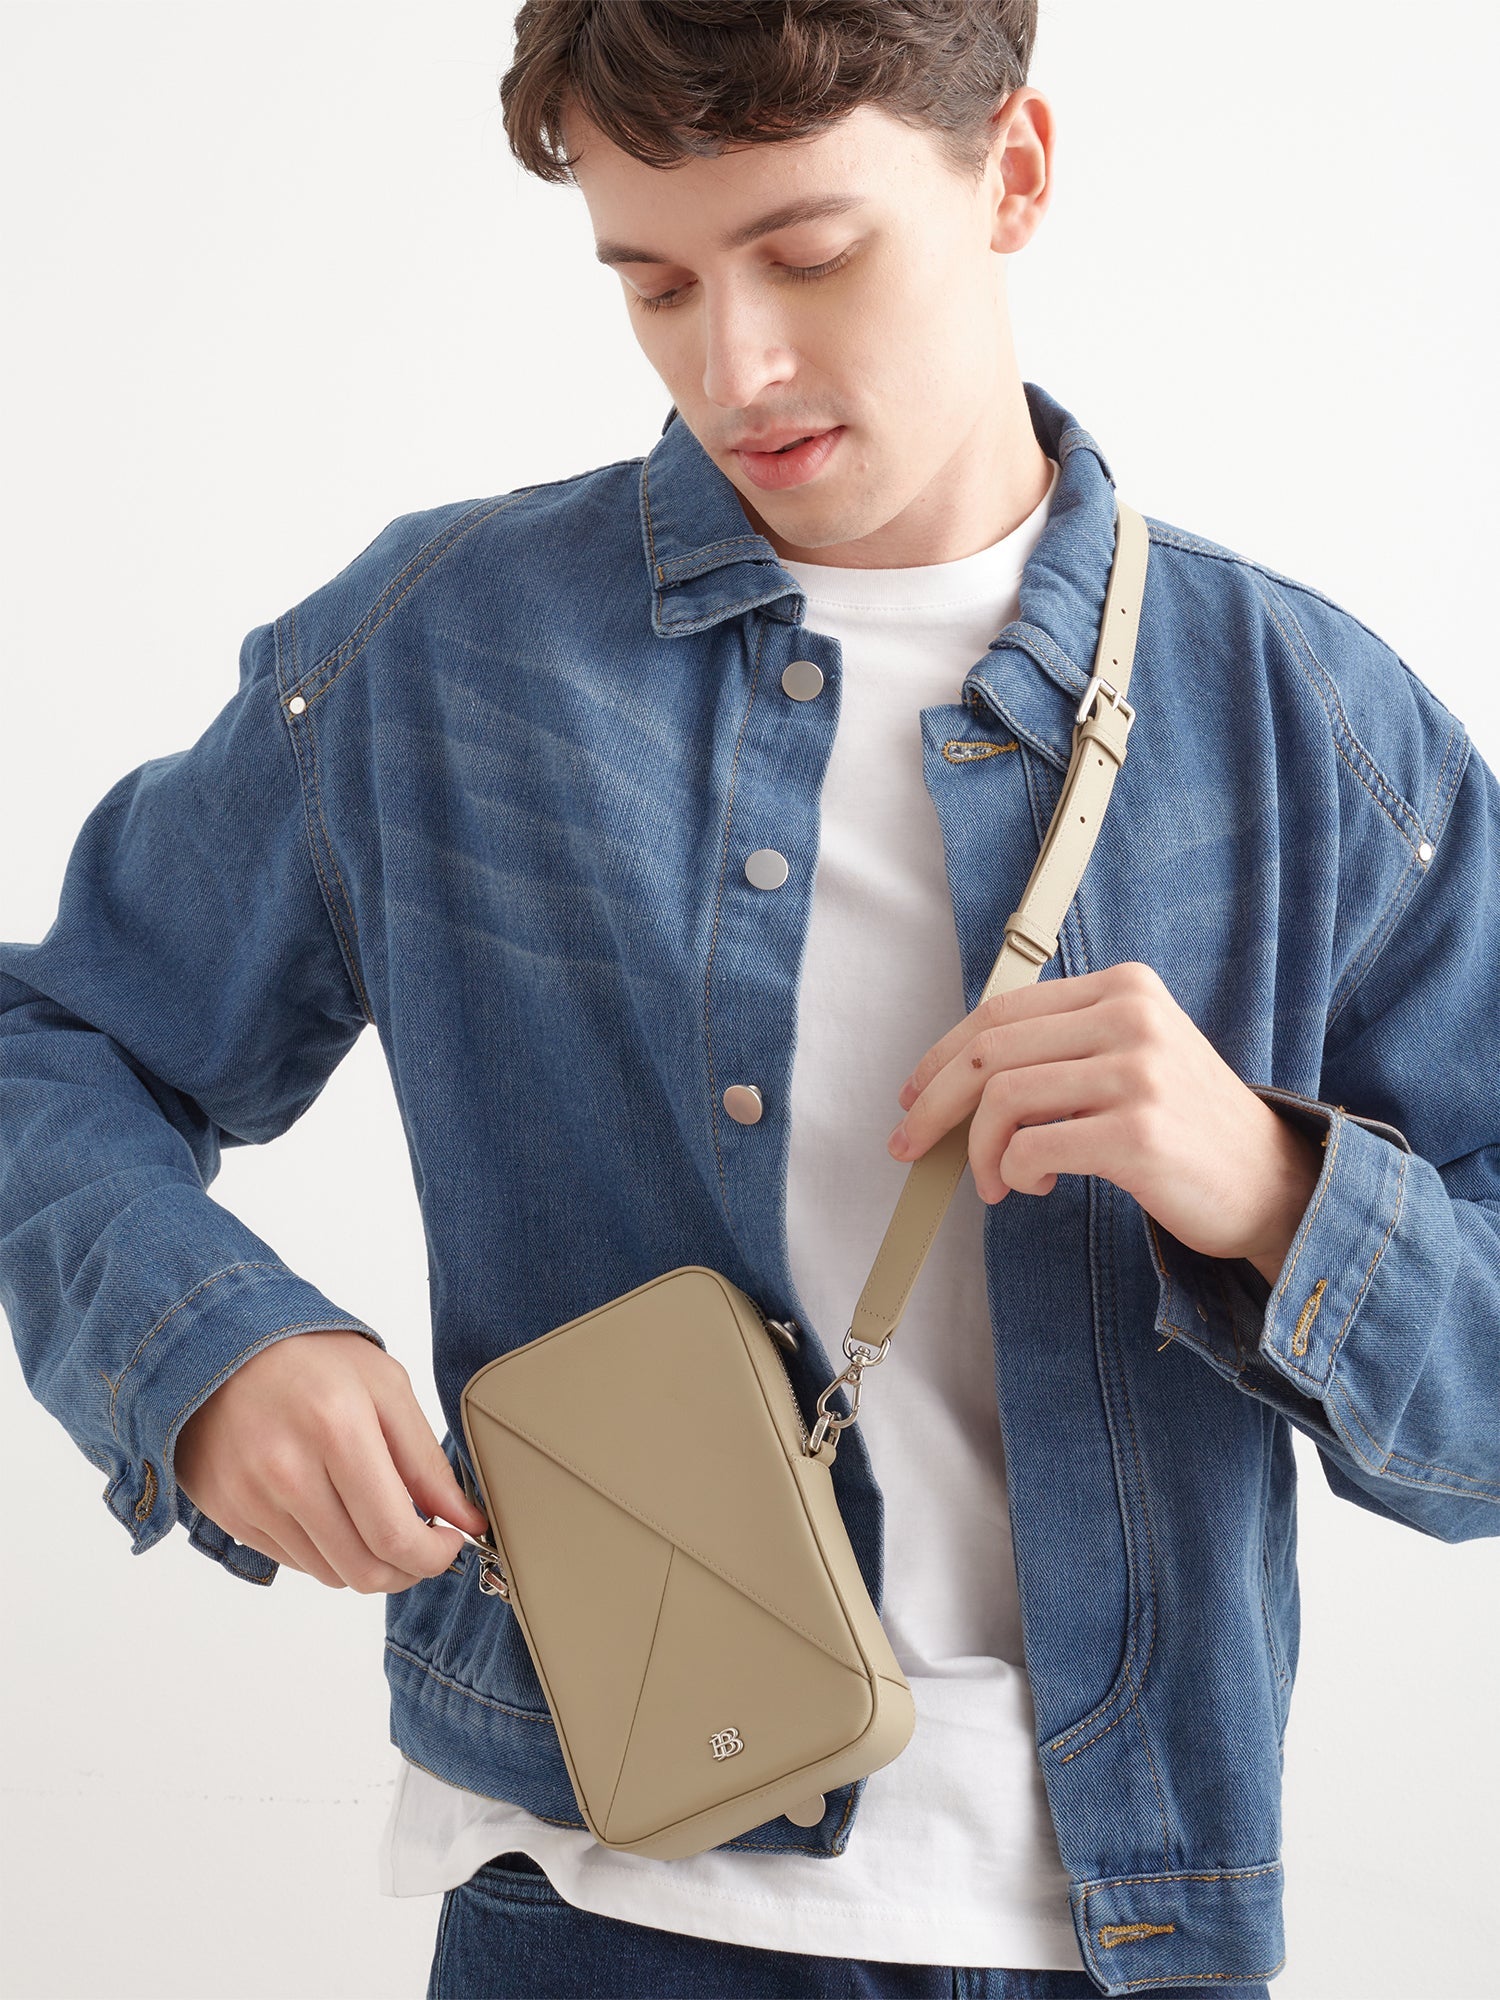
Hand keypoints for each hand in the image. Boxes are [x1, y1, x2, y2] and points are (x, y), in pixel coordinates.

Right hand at [173, 1329, 490, 1590]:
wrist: (221, 1345)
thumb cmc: (311, 1357)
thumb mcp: (386, 1386)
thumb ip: (427, 1460)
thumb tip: (465, 1519)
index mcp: (337, 1430)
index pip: (393, 1535)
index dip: (433, 1555)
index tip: (450, 1543)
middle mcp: (287, 1472)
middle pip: (363, 1570)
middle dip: (407, 1569)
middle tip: (422, 1542)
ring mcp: (251, 1499)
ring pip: (330, 1574)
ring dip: (366, 1560)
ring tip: (376, 1518)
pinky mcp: (229, 1515)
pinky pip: (294, 1562)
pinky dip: (326, 1550)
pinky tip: (334, 1511)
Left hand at [886, 961, 1323, 1281]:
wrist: (1272, 1182)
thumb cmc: (1187, 1127)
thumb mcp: (1133, 1056)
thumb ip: (1062, 1048)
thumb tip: (957, 1079)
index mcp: (1124, 988)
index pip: (1002, 1011)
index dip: (942, 1056)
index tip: (913, 1095)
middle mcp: (1131, 1017)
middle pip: (989, 1050)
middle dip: (935, 1105)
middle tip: (911, 1146)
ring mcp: (1138, 1072)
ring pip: (1003, 1099)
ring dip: (979, 1152)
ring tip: (996, 1182)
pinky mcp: (1137, 1133)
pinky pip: (1032, 1148)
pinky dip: (1014, 1174)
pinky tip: (1034, 1186)